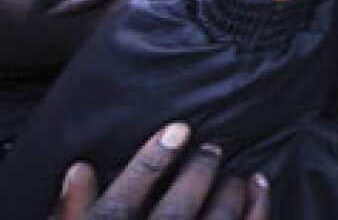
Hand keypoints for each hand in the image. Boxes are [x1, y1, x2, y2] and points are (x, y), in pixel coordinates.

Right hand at [51, 123, 269, 219]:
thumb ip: (72, 217)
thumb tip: (81, 170)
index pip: (123, 201)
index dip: (152, 160)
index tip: (178, 130)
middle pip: (177, 211)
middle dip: (198, 173)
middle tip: (213, 148)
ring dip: (231, 192)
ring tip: (236, 173)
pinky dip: (258, 210)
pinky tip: (260, 188)